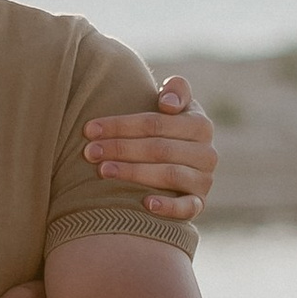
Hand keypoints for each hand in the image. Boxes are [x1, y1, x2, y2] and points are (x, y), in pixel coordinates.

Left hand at [82, 71, 216, 219]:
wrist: (183, 162)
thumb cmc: (168, 128)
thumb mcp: (175, 105)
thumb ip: (176, 90)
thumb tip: (167, 104)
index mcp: (201, 125)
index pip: (156, 123)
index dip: (121, 125)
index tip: (89, 129)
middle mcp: (207, 153)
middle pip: (158, 149)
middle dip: (120, 149)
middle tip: (89, 152)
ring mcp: (204, 180)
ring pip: (169, 175)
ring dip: (133, 172)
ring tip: (103, 170)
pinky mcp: (199, 204)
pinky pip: (188, 208)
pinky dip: (169, 206)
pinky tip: (145, 203)